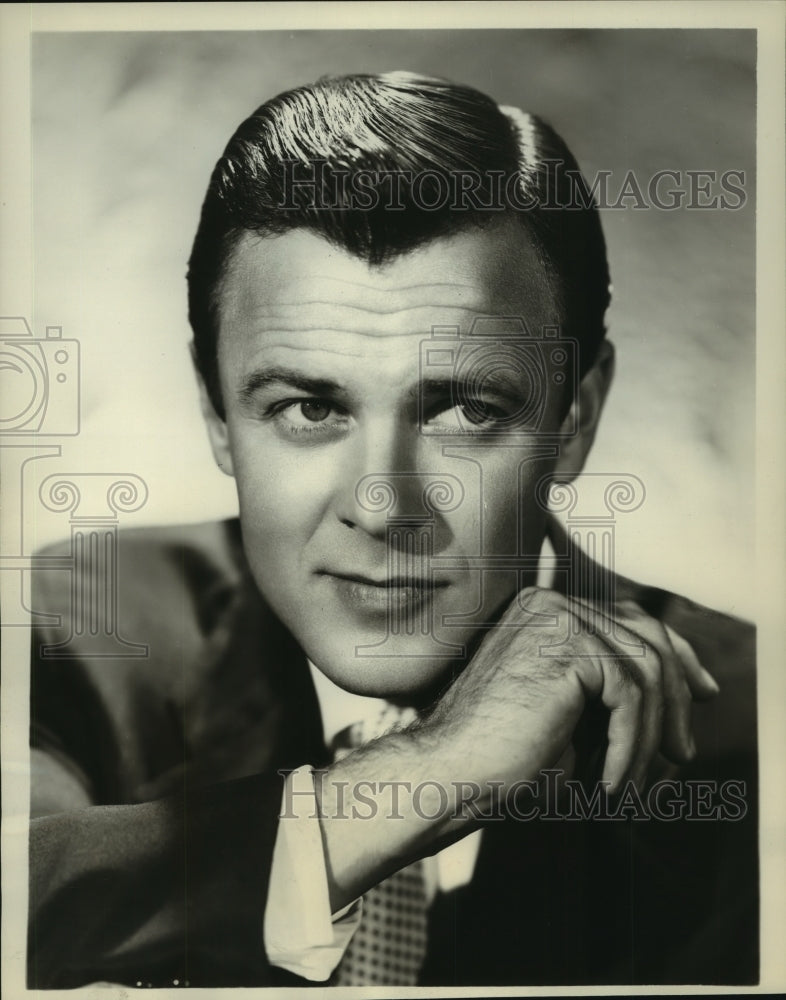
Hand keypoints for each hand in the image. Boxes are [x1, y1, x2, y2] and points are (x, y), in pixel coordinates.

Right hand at [419, 587, 718, 796]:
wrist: (448, 773)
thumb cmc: (500, 758)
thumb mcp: (570, 717)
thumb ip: (612, 693)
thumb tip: (690, 694)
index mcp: (544, 611)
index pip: (631, 620)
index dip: (678, 656)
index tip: (704, 696)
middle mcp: (550, 603)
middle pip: (648, 636)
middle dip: (679, 695)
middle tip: (684, 751)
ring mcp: (556, 617)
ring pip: (646, 670)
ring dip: (651, 736)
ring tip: (634, 784)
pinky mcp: (565, 645)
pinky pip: (629, 696)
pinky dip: (629, 748)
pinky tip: (609, 784)